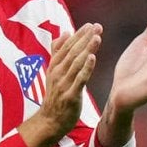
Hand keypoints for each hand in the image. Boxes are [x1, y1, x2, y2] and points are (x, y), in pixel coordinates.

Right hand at [18, 23, 101, 146]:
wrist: (49, 122)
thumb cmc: (55, 96)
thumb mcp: (53, 72)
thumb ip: (57, 52)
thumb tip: (65, 32)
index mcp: (54, 66)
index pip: (66, 46)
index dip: (78, 35)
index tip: (89, 25)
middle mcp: (57, 73)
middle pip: (72, 52)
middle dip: (85, 38)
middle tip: (97, 26)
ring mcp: (63, 84)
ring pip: (76, 63)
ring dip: (87, 49)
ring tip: (97, 37)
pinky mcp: (70, 96)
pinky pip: (79, 80)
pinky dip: (85, 68)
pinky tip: (92, 58)